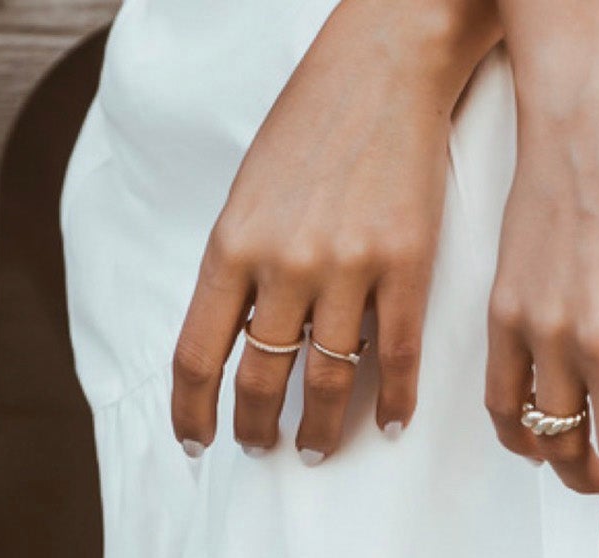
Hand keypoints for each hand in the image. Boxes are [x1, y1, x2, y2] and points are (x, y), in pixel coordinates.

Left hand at [171, 0, 498, 461]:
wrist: (388, 66)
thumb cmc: (314, 120)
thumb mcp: (251, 189)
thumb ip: (242, 263)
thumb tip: (241, 336)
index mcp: (234, 242)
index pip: (198, 352)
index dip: (192, 410)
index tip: (196, 443)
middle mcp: (285, 264)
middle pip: (261, 378)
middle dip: (255, 427)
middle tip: (260, 450)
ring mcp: (348, 269)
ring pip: (327, 381)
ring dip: (318, 429)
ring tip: (314, 450)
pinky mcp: (406, 267)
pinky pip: (396, 357)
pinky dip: (391, 401)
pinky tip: (387, 424)